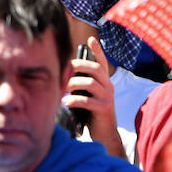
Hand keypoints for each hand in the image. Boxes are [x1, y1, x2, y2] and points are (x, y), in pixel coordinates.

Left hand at [62, 36, 121, 153]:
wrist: (104, 134)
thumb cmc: (92, 112)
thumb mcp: (88, 95)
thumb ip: (82, 84)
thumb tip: (65, 72)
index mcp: (105, 81)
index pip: (102, 62)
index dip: (97, 50)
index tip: (90, 38)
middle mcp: (109, 86)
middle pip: (95, 68)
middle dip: (78, 65)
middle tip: (65, 68)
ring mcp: (108, 97)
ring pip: (90, 83)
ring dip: (73, 83)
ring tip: (62, 88)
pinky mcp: (104, 109)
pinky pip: (87, 100)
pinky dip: (74, 100)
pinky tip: (64, 102)